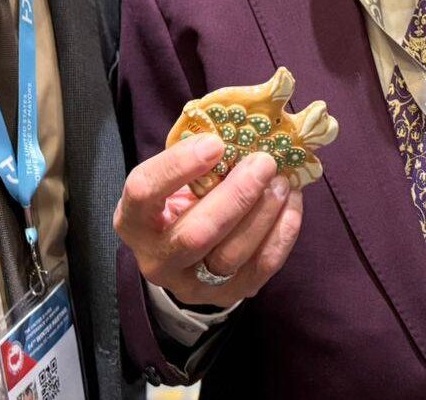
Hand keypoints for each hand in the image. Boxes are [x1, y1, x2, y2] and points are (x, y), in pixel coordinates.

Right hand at [114, 133, 303, 307]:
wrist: (181, 252)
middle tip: (264, 163)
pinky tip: (291, 204)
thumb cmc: (178, 199)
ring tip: (282, 181)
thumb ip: (195, 159)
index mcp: (133, 219)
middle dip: (236, 196)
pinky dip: (282, 234)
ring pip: (230, 255)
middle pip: (195, 234)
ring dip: (263, 213)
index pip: (145, 192)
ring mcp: (190, 284)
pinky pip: (259, 269)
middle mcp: (156, 258)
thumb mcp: (173, 178)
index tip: (215, 143)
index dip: (179, 166)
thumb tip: (240, 129)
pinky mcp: (225, 296)